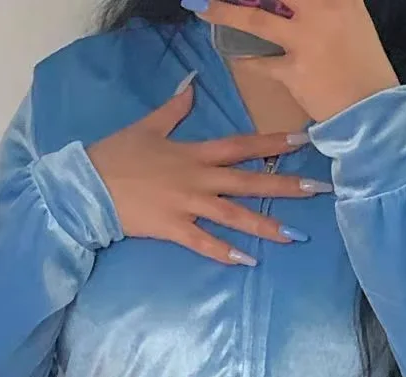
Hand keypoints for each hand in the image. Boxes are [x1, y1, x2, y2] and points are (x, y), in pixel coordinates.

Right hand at [86, 83, 332, 265]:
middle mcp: (197, 178)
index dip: (273, 144)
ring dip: (265, 225)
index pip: (242, 146)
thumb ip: (173, 108)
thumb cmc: (116, 155)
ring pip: (233, 216)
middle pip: (248, 181)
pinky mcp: (173, 229)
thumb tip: (191, 84)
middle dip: (284, 186)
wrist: (87, 185)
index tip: (304, 141)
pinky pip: (204, 243)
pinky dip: (226, 253)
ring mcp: (186, 205)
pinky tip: (248, 262)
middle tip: (318, 191)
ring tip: (294, 235)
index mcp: (194, 152)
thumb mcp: (147, 126)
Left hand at [190, 0, 399, 122]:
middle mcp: (323, 9)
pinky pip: (262, 63)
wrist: (372, 108)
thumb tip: (286, 3)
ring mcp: (306, 40)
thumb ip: (323, 4)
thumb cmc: (363, 63)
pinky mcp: (294, 71)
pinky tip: (236, 55)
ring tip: (203, 8)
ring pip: (255, 20)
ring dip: (224, 13)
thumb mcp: (350, 18)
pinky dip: (248, 60)